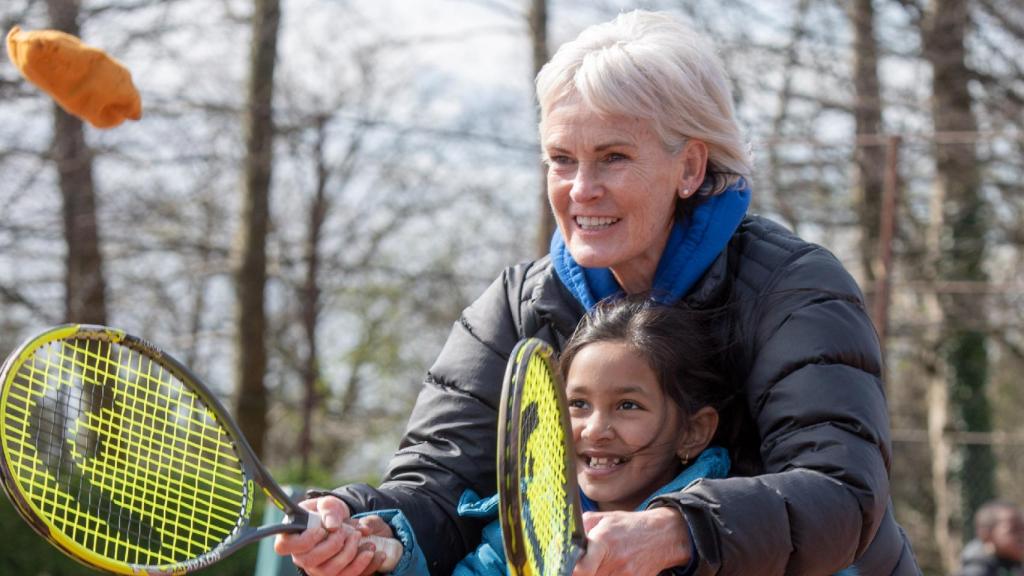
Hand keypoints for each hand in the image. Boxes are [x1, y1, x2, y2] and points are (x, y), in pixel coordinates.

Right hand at [273, 496, 394, 575]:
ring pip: (331, 573)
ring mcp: (319, 570)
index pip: (284, 546)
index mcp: (293, 538)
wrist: (345, 524)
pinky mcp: (337, 575)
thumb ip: (329, 510)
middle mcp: (302, 558)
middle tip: (348, 531)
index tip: (322, 529)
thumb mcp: (329, 504)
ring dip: (351, 555)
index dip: (305, 539)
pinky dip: (366, 565)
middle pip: (311, 561)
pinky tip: (375, 552)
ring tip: (362, 538)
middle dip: (334, 545)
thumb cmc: (329, 513)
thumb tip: (333, 525)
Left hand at [573, 507, 689, 575]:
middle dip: (580, 574)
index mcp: (603, 542)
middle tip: (579, 568)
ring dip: (594, 575)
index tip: (565, 568)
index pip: (582, 569)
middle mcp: (615, 561)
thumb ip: (582, 528)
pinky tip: (609, 570)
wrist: (662, 535)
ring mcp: (626, 575)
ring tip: (597, 566)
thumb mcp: (604, 518)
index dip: (570, 571)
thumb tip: (560, 541)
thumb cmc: (629, 526)